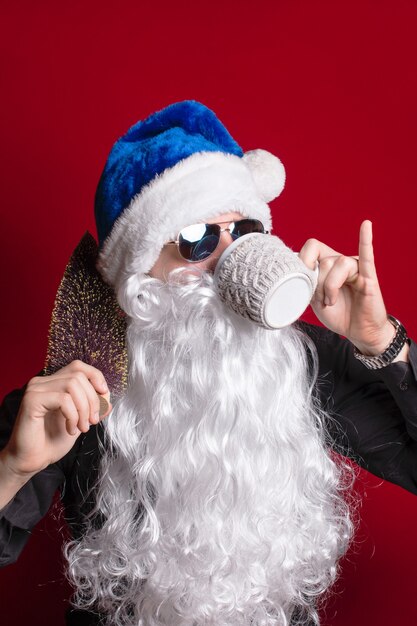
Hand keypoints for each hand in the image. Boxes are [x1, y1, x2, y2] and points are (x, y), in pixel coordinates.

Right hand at [1, 361, 110, 479]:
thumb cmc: (52, 441)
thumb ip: (94, 407)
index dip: (95, 376)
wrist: (32, 461)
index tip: (104, 394)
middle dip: (93, 400)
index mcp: (53, 383)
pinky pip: (63, 399)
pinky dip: (73, 415)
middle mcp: (42, 382)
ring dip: (84, 409)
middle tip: (92, 422)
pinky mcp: (31, 400)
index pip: (77, 366)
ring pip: (72, 385)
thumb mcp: (81, 420)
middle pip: (78, 376)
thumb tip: (108, 397)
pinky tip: (70, 429)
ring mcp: (35, 389)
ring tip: (82, 427)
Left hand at [299, 220, 398, 355]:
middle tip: (320, 300)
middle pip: (323, 259)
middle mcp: (340, 262)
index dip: (303, 262)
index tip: (300, 281)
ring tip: (332, 302)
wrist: (358, 332)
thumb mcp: (314, 300)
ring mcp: (355, 268)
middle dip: (318, 283)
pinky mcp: (369, 278)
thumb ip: (306, 285)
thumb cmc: (338, 314)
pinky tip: (366, 226)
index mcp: (326, 264)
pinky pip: (366, 257)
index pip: (311, 248)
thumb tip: (295, 274)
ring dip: (331, 287)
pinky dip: (365, 240)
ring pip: (338, 264)